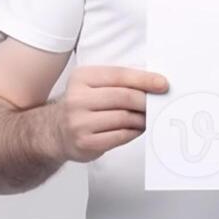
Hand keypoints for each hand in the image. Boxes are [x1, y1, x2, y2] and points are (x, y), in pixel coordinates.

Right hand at [47, 65, 168, 162]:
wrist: (55, 132)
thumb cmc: (83, 106)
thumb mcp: (93, 85)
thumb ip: (119, 81)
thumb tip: (154, 83)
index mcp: (82, 78)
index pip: (119, 75)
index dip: (145, 80)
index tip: (163, 84)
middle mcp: (77, 98)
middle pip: (124, 97)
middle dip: (145, 101)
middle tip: (157, 104)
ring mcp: (79, 122)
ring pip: (124, 118)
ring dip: (141, 119)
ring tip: (145, 118)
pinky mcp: (85, 142)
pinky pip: (120, 136)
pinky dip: (133, 132)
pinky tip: (135, 129)